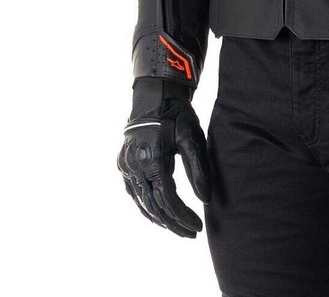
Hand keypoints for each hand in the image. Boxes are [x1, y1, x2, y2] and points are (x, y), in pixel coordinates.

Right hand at [118, 95, 211, 237]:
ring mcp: (125, 165)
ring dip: (160, 218)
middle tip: (191, 234)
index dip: (183, 216)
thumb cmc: (176, 114)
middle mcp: (134, 165)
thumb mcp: (192, 138)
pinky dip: (147, 206)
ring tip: (179, 228)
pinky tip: (159, 215)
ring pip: (141, 202)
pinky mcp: (123, 164)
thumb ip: (198, 169)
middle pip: (153, 206)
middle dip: (173, 223)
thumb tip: (205, 200)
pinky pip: (134, 193)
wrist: (155, 95)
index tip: (198, 227)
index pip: (168, 199)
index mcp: (152, 159)